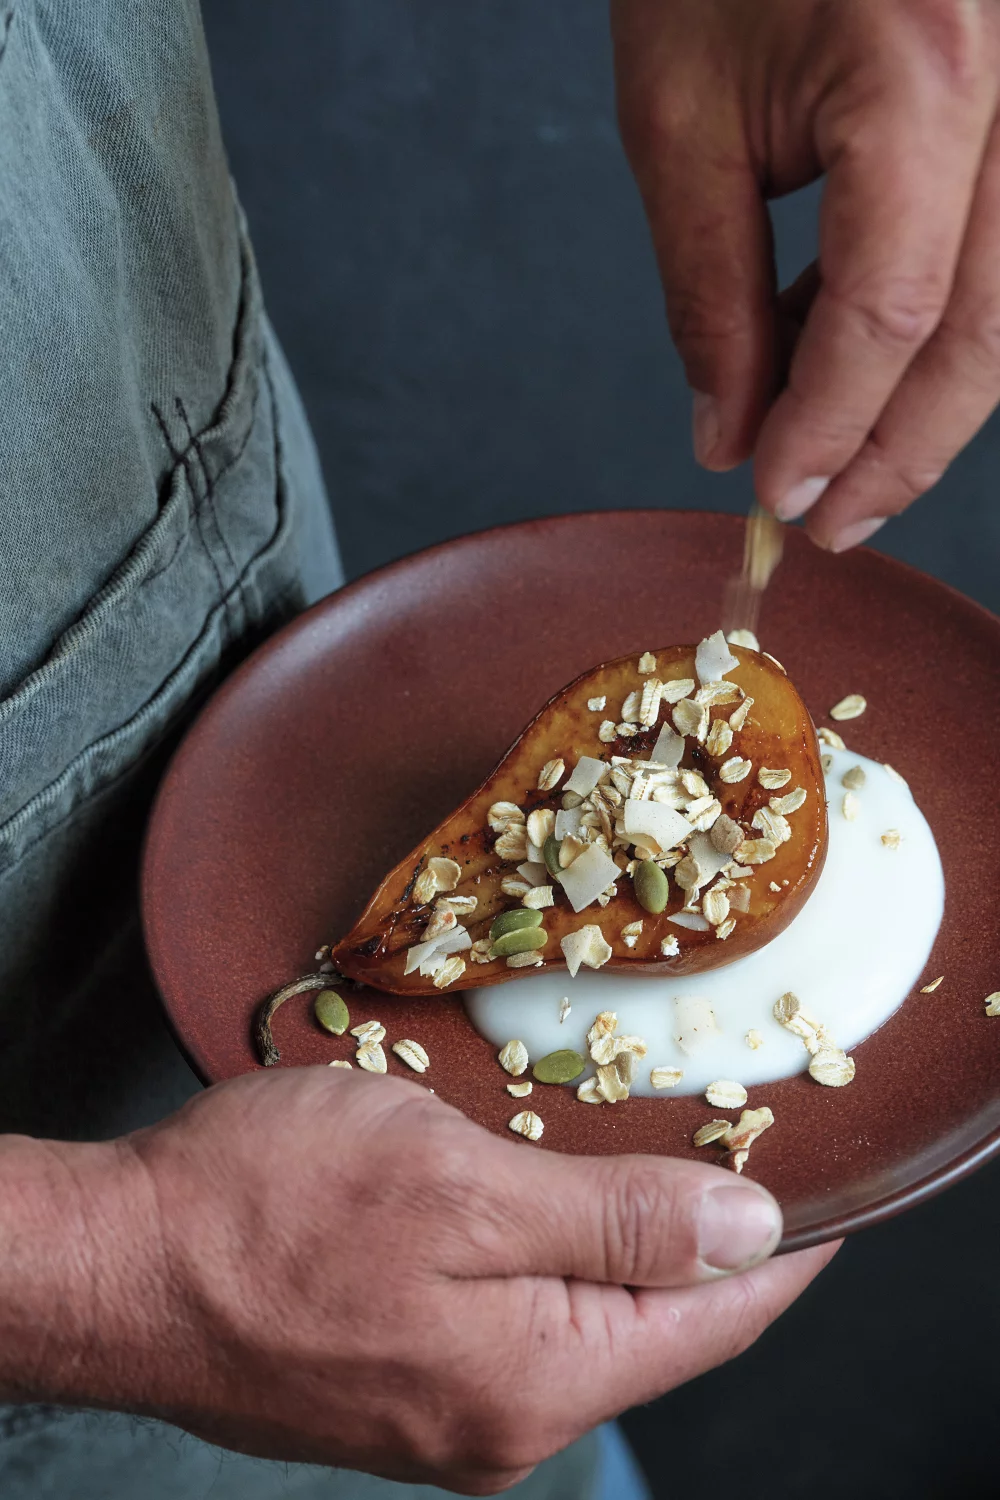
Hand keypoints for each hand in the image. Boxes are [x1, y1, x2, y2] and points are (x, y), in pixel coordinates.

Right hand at [82, 1068, 835, 1494]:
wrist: (116, 1264)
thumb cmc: (268, 1207)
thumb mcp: (461, 1182)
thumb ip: (616, 1219)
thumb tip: (749, 1235)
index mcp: (537, 1379)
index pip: (714, 1320)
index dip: (783, 1250)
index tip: (828, 1191)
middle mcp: (501, 1422)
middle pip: (651, 1326)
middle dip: (702, 1240)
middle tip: (734, 1144)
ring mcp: (444, 1414)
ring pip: (580, 1320)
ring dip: (616, 1241)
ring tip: (643, 1158)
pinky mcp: (395, 1385)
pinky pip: (511, 1321)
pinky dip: (543, 1256)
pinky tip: (533, 1196)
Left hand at [612, 0, 999, 548]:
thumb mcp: (681, 119)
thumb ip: (711, 291)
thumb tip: (731, 431)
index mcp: (925, 68)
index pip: (894, 309)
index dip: (833, 425)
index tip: (776, 496)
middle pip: (989, 329)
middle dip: (903, 450)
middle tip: (827, 521)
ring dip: (923, 400)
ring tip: (832, 456)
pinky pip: (997, 255)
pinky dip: (928, 322)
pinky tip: (850, 352)